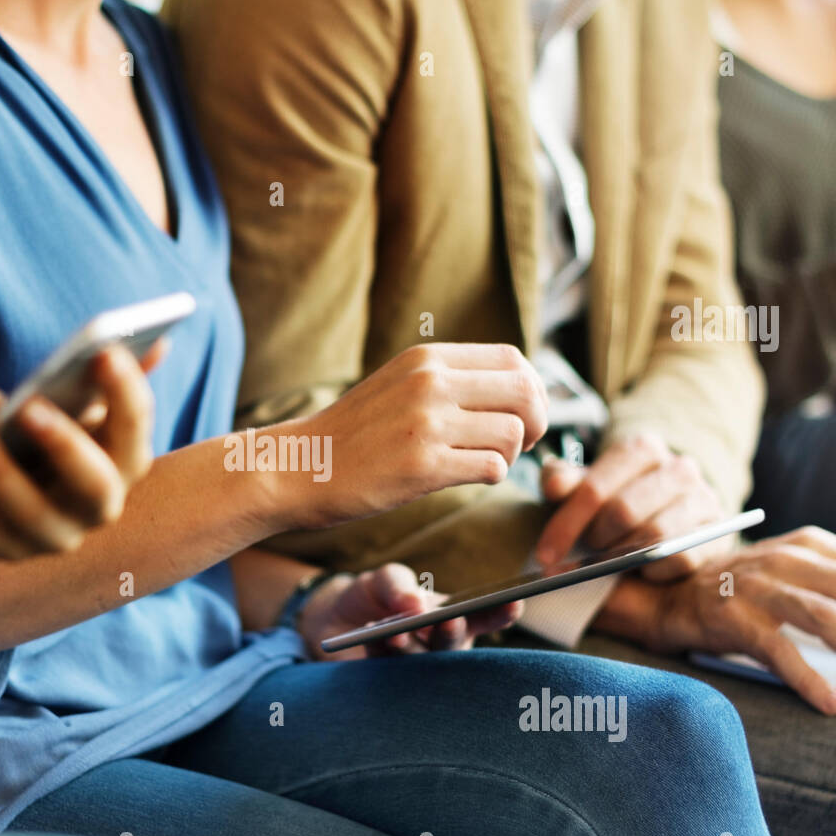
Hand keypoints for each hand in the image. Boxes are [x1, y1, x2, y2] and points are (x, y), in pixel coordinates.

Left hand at [0, 345, 156, 558]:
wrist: (7, 488)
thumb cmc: (50, 433)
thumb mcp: (81, 407)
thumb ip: (111, 379)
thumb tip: (159, 341)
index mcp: (125, 463)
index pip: (138, 432)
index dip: (127, 392)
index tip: (103, 351)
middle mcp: (100, 508)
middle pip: (96, 486)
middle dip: (65, 445)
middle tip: (28, 405)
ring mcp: (55, 536)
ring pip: (32, 513)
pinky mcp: (8, 550)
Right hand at [275, 344, 549, 531]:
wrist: (299, 466)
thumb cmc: (351, 434)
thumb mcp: (397, 384)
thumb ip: (446, 379)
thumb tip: (514, 389)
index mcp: (426, 358)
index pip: (513, 360)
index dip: (532, 389)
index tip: (522, 413)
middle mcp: (430, 383)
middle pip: (524, 392)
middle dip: (536, 422)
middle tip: (520, 442)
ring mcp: (427, 423)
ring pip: (513, 433)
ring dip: (509, 454)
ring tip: (482, 462)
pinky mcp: (423, 466)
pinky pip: (492, 467)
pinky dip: (490, 476)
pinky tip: (465, 476)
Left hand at [298, 563, 521, 660]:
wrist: (329, 619)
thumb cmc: (373, 596)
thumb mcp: (386, 578)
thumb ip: (400, 585)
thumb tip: (416, 604)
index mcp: (454, 619)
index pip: (483, 617)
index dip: (501, 612)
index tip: (515, 602)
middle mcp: (440, 648)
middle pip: (454, 644)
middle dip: (452, 633)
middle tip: (449, 621)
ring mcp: (414, 668)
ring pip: (421, 661)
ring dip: (409, 645)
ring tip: (395, 632)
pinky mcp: (384, 682)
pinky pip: (386, 668)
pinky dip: (379, 651)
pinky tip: (371, 635)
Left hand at [537, 433, 728, 580]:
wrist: (670, 513)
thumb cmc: (617, 499)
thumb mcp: (586, 486)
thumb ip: (564, 481)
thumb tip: (554, 485)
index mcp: (642, 449)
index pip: (594, 488)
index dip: (566, 524)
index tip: (545, 554)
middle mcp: (679, 468)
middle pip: (623, 512)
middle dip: (595, 541)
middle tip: (579, 558)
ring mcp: (704, 498)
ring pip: (655, 536)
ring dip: (623, 557)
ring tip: (607, 563)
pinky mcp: (718, 532)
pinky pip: (680, 559)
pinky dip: (654, 571)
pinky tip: (640, 571)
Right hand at [640, 527, 835, 714]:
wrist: (665, 597)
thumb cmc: (739, 594)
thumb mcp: (790, 576)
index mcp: (808, 545)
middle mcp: (785, 558)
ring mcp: (756, 587)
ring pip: (826, 617)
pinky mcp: (730, 617)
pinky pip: (778, 650)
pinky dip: (808, 678)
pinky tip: (830, 701)